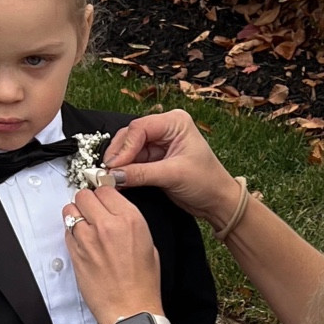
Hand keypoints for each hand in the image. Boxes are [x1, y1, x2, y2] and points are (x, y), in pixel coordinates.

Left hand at [62, 182, 164, 323]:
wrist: (130, 310)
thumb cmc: (142, 283)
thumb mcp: (148, 243)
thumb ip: (129, 222)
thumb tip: (115, 211)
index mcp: (130, 220)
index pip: (105, 189)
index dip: (103, 194)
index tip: (102, 198)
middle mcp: (107, 225)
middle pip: (84, 195)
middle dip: (87, 201)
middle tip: (92, 210)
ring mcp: (88, 239)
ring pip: (70, 209)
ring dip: (76, 214)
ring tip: (84, 224)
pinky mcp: (75, 253)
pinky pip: (66, 231)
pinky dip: (72, 232)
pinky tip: (82, 240)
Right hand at [102, 111, 236, 225]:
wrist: (217, 201)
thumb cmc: (207, 182)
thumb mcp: (173, 175)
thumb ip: (141, 173)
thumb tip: (113, 175)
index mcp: (175, 122)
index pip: (140, 128)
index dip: (124, 147)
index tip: (113, 166)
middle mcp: (165, 129)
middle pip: (131, 136)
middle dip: (119, 155)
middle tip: (105, 172)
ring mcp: (159, 144)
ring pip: (129, 150)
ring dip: (119, 164)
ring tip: (108, 178)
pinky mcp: (154, 159)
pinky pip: (133, 162)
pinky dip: (124, 171)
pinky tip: (116, 180)